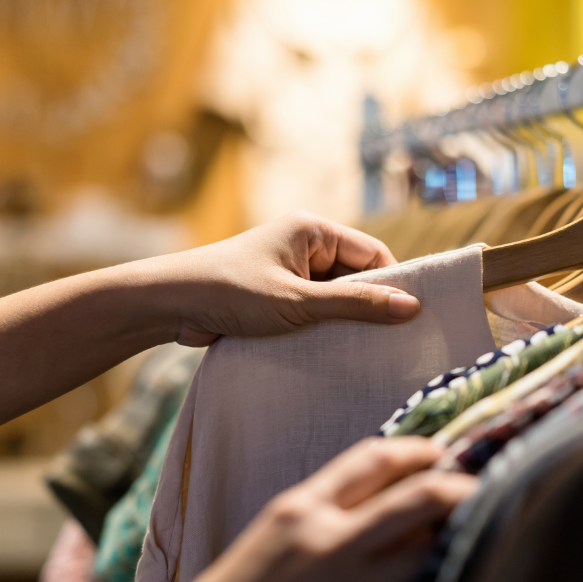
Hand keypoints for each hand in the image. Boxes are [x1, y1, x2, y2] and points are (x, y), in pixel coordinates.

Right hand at [152, 437, 477, 581]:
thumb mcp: (268, 542)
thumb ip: (320, 518)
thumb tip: (385, 510)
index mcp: (299, 508)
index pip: (372, 458)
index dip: (416, 450)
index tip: (440, 454)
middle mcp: (326, 540)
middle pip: (417, 496)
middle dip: (459, 488)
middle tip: (483, 491)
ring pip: (427, 550)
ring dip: (457, 542)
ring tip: (476, 541)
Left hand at [157, 211, 420, 345]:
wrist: (170, 305)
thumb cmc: (232, 292)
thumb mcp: (299, 302)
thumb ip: (355, 305)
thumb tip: (412, 306)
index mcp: (314, 230)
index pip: (373, 254)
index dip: (392, 285)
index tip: (410, 319)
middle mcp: (305, 245)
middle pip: (356, 276)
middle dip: (367, 307)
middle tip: (389, 342)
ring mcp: (290, 270)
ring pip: (335, 297)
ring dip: (342, 321)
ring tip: (359, 350)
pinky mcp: (277, 294)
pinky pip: (313, 309)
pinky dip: (321, 328)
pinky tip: (331, 351)